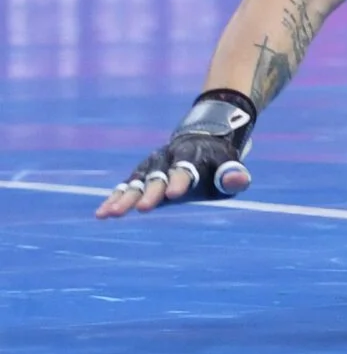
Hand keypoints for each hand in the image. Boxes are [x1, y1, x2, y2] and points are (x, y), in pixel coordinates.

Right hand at [96, 90, 256, 218]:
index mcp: (192, 159)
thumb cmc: (218, 162)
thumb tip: (238, 180)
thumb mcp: (231, 167)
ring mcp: (152, 168)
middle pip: (157, 179)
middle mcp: (168, 161)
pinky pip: (125, 187)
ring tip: (108, 214)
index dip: (179, 181)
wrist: (202, 139)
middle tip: (139, 209)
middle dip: (149, 194)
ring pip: (136, 183)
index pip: (185, 171)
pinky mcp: (141, 175)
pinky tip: (101, 213)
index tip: (173, 194)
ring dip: (123, 198)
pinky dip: (114, 198)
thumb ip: (234, 175)